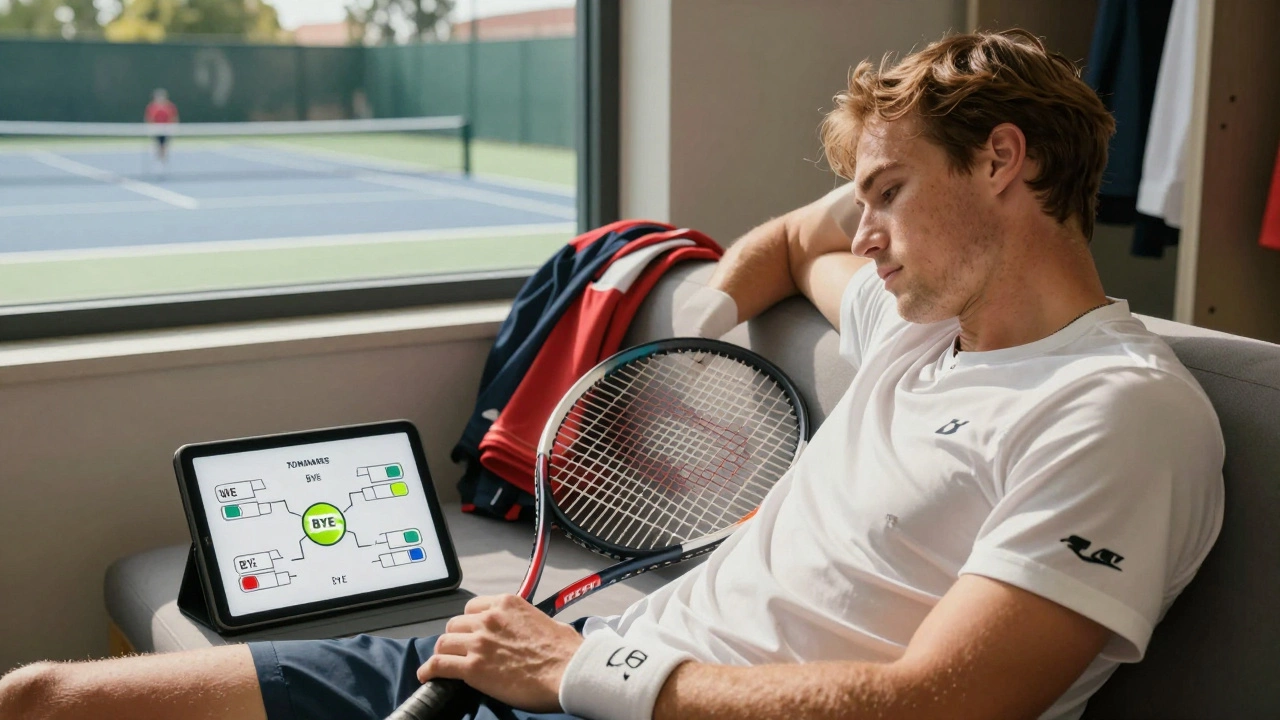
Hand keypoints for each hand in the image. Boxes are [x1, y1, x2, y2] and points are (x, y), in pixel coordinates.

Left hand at [417, 594, 584, 711]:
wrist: (569, 672)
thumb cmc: (566, 652)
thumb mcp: (549, 623)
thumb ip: (529, 622)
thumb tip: (532, 630)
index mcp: (507, 604)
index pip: (473, 607)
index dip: (470, 621)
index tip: (472, 631)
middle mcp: (489, 619)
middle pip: (456, 624)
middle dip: (457, 637)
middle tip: (462, 650)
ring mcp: (479, 643)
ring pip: (444, 642)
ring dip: (444, 652)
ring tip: (444, 662)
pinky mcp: (473, 668)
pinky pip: (439, 665)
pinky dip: (430, 670)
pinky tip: (426, 675)